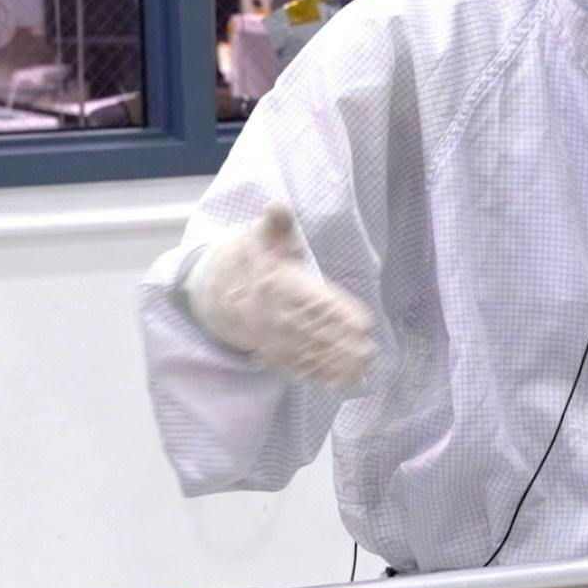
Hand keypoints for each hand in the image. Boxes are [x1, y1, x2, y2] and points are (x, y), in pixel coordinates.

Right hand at [183, 202, 378, 387]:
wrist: (217, 291)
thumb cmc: (254, 258)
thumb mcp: (262, 236)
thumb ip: (276, 224)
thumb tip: (278, 206)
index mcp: (279, 284)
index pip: (312, 301)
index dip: (339, 312)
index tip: (364, 322)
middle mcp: (276, 314)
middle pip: (315, 331)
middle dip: (343, 343)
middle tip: (371, 350)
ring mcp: (274, 337)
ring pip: (309, 353)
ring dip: (337, 363)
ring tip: (365, 366)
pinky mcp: (275, 352)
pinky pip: (299, 366)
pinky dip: (321, 375)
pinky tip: (345, 381)